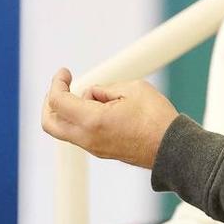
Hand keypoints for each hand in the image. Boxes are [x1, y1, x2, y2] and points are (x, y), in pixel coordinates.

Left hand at [41, 68, 177, 168]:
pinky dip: (78, 120)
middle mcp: (87, 138)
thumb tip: (92, 95)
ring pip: (64, 130)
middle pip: (50, 123)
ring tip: (91, 97)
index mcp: (92, 120)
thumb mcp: (132, 89)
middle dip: (49, 102)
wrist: (173, 149)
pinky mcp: (102, 151)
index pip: (57, 101)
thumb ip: (104, 89)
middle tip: (61, 87)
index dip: (57, 83)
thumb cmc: (157, 118)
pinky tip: (98, 109)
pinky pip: (79, 135)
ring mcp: (94, 148)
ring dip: (67, 111)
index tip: (65, 72)